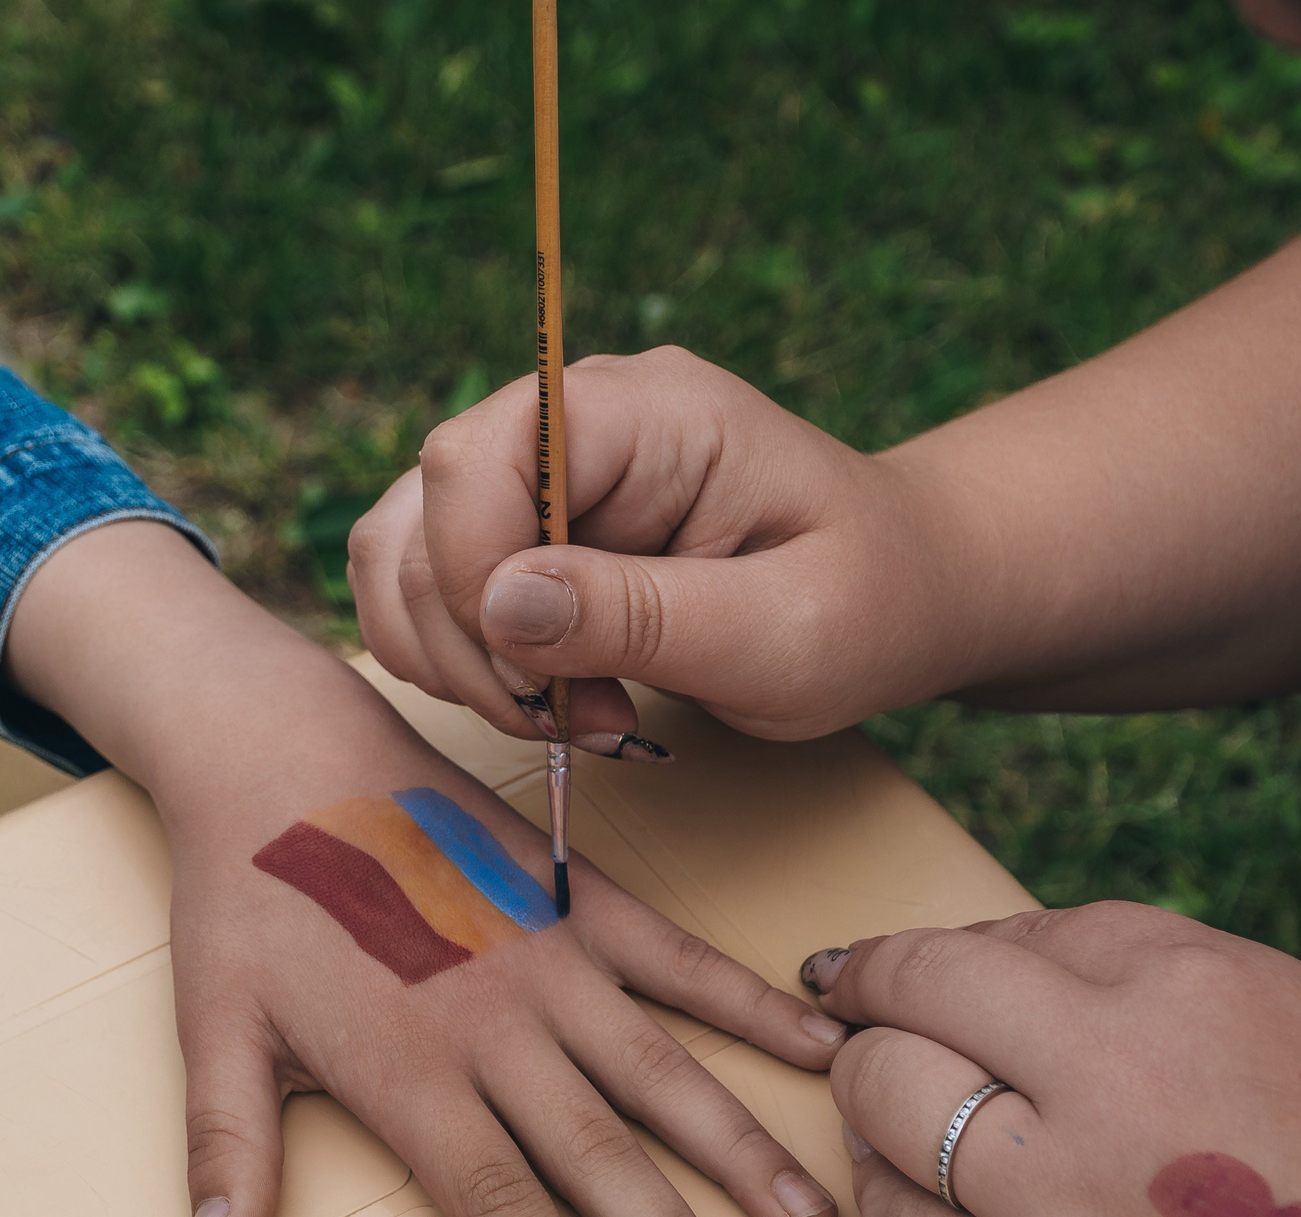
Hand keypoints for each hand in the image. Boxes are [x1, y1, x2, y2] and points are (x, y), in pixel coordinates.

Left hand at [6, 520, 848, 1216]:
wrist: (283, 750)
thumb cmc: (246, 895)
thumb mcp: (215, 1026)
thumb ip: (229, 1148)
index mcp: (410, 1070)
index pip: (498, 1206)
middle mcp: (495, 1026)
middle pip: (601, 1160)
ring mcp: (547, 958)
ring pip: (661, 1073)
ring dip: (738, 1151)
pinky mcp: (575, 898)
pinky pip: (679, 960)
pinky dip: (751, 1005)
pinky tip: (819, 1046)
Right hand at [346, 347, 954, 746]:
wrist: (901, 592)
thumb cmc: (869, 604)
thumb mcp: (786, 632)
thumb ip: (647, 614)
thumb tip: (502, 601)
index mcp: (645, 410)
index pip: (477, 458)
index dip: (475, 579)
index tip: (545, 682)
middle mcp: (570, 421)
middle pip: (421, 514)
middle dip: (474, 646)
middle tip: (577, 722)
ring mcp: (536, 474)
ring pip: (400, 556)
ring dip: (460, 661)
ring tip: (570, 715)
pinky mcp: (518, 529)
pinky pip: (423, 589)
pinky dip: (461, 663)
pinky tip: (551, 699)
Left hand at [805, 902, 1300, 1216]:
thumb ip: (1207, 1024)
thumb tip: (1092, 1004)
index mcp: (1209, 988)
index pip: (1024, 935)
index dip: (959, 956)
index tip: (926, 971)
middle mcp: (1118, 1068)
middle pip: (923, 988)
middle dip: (874, 994)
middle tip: (848, 1011)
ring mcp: (1064, 1197)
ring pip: (888, 1097)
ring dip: (864, 1095)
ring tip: (870, 1110)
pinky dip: (886, 1206)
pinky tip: (906, 1207)